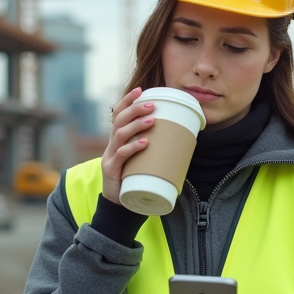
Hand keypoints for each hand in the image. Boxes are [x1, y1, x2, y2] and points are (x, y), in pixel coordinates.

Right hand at [101, 87, 155, 205]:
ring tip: (152, 120)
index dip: (127, 100)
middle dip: (135, 109)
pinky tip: (144, 143)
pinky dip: (132, 148)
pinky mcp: (111, 169)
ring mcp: (110, 156)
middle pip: (119, 120)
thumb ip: (154, 147)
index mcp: (118, 138)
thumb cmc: (134, 178)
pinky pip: (121, 155)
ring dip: (137, 125)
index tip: (140, 90)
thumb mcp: (142, 158)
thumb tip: (183, 138)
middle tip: (152, 105)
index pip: (118, 113)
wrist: (119, 203)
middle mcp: (111, 144)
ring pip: (120, 134)